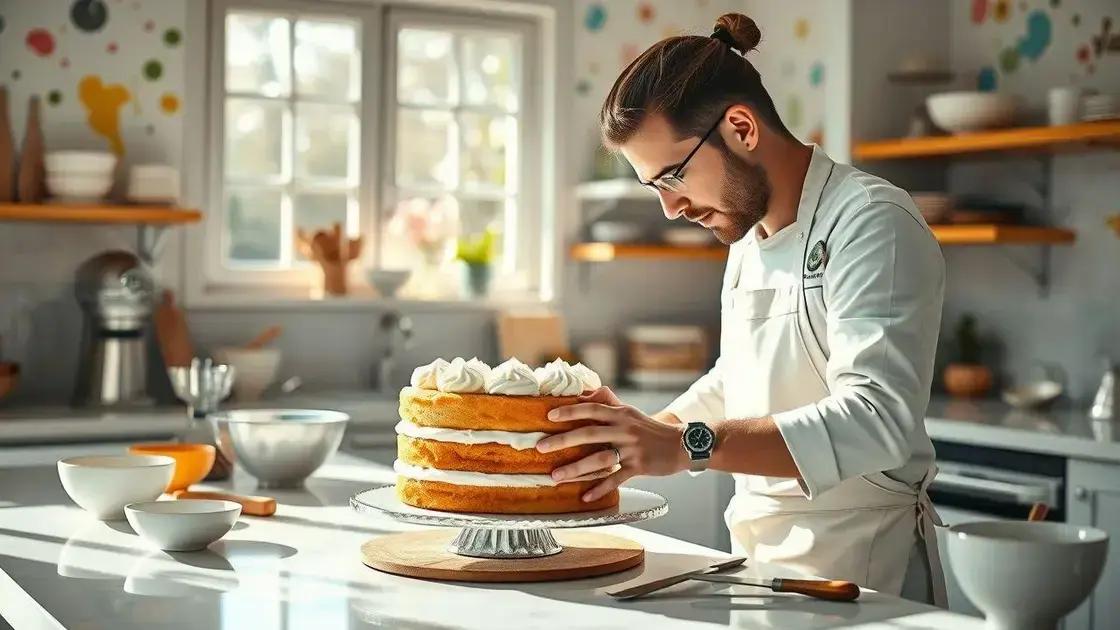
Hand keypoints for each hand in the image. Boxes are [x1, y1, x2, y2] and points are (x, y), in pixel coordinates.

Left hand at [536, 387, 687, 502]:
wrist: (681, 444)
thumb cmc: (650, 429)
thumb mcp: (630, 411)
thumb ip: (608, 402)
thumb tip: (584, 394)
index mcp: (620, 414)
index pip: (591, 409)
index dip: (570, 411)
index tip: (549, 416)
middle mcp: (624, 429)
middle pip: (589, 433)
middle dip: (563, 440)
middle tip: (541, 447)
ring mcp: (632, 448)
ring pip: (599, 459)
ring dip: (575, 468)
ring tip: (555, 476)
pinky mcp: (639, 466)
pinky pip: (616, 478)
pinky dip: (600, 489)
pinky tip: (585, 497)